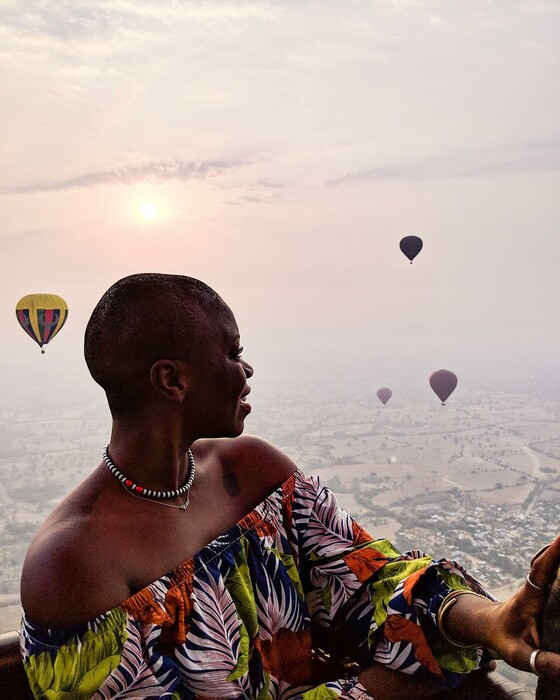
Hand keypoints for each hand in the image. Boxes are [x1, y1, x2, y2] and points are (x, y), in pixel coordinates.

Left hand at [482, 534, 559, 678]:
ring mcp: (542, 589)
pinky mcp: (547, 593)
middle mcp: (536, 588)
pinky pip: (557, 575)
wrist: (492, 627)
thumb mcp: (520, 654)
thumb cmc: (504, 639)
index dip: (553, 555)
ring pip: (555, 567)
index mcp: (529, 598)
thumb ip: (541, 662)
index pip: (541, 571)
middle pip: (552, 563)